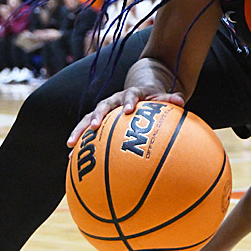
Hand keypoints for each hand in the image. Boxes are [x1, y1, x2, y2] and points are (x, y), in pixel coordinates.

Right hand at [67, 86, 184, 146]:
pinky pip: (86, 132)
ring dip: (79, 131)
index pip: (131, 95)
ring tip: (70, 145)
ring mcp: (104, 110)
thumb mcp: (161, 98)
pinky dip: (79, 143)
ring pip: (88, 118)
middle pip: (102, 106)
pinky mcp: (98, 120)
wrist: (139, 90)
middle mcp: (114, 101)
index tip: (129, 109)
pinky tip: (70, 159)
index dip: (129, 101)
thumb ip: (169, 100)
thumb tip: (181, 100)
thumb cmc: (152, 99)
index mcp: (131, 94)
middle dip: (97, 116)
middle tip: (93, 127)